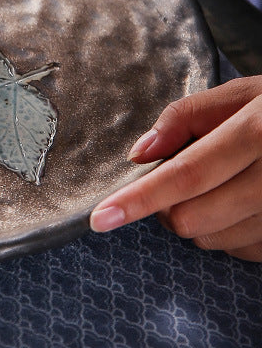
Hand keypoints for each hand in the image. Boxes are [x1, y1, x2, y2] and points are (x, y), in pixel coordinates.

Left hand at [90, 76, 261, 261]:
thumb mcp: (238, 94)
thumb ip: (183, 118)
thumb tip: (140, 153)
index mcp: (259, 132)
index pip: (187, 173)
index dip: (139, 199)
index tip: (101, 218)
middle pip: (193, 217)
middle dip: (167, 206)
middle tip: (177, 179)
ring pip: (214, 240)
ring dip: (197, 220)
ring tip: (217, 186)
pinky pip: (243, 253)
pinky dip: (227, 234)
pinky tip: (240, 205)